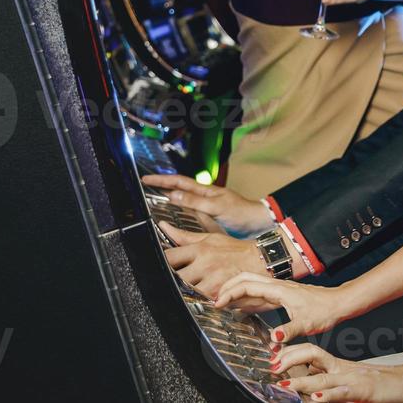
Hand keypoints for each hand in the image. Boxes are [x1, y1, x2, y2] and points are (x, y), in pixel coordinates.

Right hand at [141, 174, 273, 236]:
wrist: (258, 224)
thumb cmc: (241, 213)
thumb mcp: (216, 206)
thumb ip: (195, 201)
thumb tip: (173, 195)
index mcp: (205, 190)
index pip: (179, 182)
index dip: (162, 180)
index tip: (145, 179)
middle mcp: (204, 197)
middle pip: (179, 189)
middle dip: (162, 187)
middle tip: (144, 187)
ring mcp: (206, 207)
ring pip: (183, 201)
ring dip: (168, 199)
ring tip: (153, 202)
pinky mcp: (209, 218)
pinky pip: (189, 213)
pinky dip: (178, 213)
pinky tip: (173, 219)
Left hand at [158, 225, 268, 298]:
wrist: (260, 260)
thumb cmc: (234, 249)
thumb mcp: (209, 238)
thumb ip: (184, 236)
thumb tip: (163, 226)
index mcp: (199, 249)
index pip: (169, 257)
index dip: (158, 263)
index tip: (154, 266)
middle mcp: (204, 264)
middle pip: (173, 277)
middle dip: (167, 280)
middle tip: (164, 282)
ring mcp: (212, 280)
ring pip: (184, 291)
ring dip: (180, 292)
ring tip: (177, 292)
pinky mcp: (219, 294)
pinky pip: (199, 301)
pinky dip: (194, 301)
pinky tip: (192, 300)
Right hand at [215, 272, 349, 339]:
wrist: (339, 303)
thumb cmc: (325, 310)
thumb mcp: (307, 323)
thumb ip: (289, 331)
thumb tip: (274, 338)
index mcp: (279, 290)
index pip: (248, 285)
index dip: (230, 293)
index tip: (218, 304)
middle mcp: (277, 286)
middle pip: (246, 278)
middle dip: (228, 286)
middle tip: (215, 301)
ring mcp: (279, 289)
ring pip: (251, 284)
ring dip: (236, 290)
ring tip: (222, 303)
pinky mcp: (283, 295)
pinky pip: (259, 292)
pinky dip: (246, 297)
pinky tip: (242, 307)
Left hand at [269, 343, 402, 402]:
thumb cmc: (381, 385)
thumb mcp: (349, 383)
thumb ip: (330, 383)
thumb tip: (309, 388)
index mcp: (337, 366)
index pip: (310, 353)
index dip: (290, 354)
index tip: (272, 360)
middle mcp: (342, 369)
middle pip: (312, 356)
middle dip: (290, 361)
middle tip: (272, 368)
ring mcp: (352, 378)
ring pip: (323, 376)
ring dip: (302, 382)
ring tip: (285, 385)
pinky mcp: (363, 390)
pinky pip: (342, 392)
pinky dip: (329, 395)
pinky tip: (317, 398)